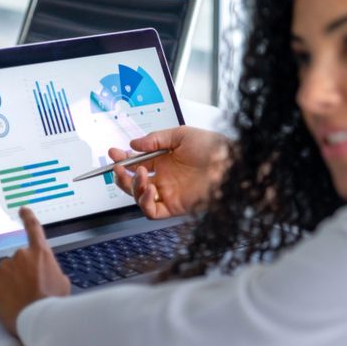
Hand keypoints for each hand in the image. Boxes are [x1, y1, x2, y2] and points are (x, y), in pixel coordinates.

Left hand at [0, 207, 70, 336]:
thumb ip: (52, 271)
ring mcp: (5, 267)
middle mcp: (21, 255)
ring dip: (12, 284)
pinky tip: (11, 302)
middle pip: (19, 261)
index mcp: (40, 253)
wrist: (38, 319)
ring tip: (22, 300)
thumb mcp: (62, 283)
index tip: (23, 210)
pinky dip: (1, 292)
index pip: (34, 229)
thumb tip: (49, 274)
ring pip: (7, 274)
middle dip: (22, 274)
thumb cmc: (52, 304)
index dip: (28, 218)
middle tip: (29, 291)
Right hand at [109, 126, 228, 218]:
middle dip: (121, 175)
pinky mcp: (175, 206)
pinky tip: (148, 189)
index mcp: (163, 161)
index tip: (113, 152)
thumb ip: (155, 139)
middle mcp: (164, 178)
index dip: (122, 159)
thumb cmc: (214, 148)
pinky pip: (152, 211)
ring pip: (138, 197)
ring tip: (141, 174)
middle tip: (119, 167)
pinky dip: (144, 202)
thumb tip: (134, 144)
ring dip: (132, 187)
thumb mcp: (181, 134)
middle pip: (132, 182)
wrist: (233, 163)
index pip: (136, 162)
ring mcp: (168, 193)